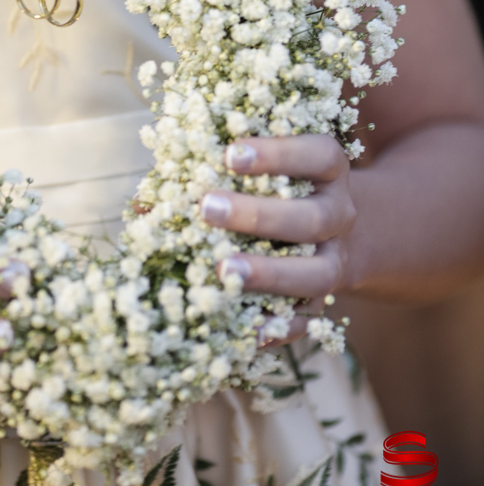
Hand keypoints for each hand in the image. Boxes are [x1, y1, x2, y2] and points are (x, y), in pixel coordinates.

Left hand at [200, 136, 355, 344]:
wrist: (328, 231)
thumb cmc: (272, 188)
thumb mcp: (253, 170)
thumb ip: (206, 174)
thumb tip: (144, 203)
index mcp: (328, 172)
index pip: (319, 155)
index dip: (279, 153)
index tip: (229, 154)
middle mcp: (340, 215)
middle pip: (313, 218)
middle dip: (259, 215)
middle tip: (206, 208)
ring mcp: (336, 261)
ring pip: (318, 274)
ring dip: (269, 273)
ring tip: (222, 270)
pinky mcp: (323, 304)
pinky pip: (308, 321)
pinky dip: (278, 327)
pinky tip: (246, 331)